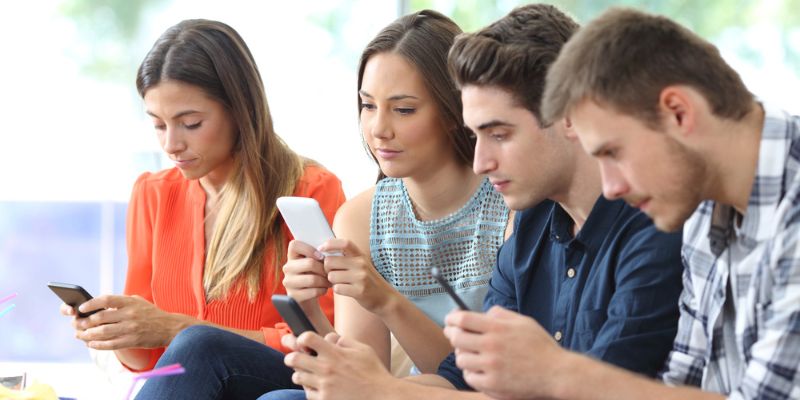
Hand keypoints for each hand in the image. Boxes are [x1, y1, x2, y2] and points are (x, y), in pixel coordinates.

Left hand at [69, 295, 186, 349]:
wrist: (169, 327)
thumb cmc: (151, 313)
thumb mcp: (138, 302)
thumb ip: (121, 302)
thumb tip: (98, 305)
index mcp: (130, 302)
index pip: (106, 300)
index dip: (91, 304)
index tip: (81, 308)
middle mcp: (130, 314)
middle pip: (100, 318)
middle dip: (84, 322)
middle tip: (76, 325)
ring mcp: (131, 328)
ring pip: (102, 332)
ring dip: (87, 335)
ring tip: (80, 335)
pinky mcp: (132, 341)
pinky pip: (110, 344)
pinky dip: (98, 345)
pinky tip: (91, 344)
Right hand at [282, 240, 331, 303]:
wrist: (308, 298)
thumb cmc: (315, 275)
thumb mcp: (315, 263)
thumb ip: (319, 255)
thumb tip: (331, 251)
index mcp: (292, 256)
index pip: (294, 244)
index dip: (310, 249)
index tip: (321, 257)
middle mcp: (287, 268)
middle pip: (310, 263)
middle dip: (324, 269)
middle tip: (330, 272)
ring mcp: (289, 282)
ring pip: (313, 279)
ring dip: (325, 281)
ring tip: (329, 282)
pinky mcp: (293, 296)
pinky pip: (314, 291)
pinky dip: (323, 290)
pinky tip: (323, 289)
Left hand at [285, 332, 393, 399]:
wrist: (381, 396)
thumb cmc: (373, 371)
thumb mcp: (362, 349)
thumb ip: (343, 340)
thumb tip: (328, 338)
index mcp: (335, 353)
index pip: (307, 338)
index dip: (302, 338)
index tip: (304, 342)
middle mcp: (326, 368)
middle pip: (294, 359)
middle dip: (290, 357)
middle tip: (293, 358)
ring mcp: (324, 386)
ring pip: (297, 377)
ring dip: (300, 374)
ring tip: (306, 374)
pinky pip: (307, 393)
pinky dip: (310, 390)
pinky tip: (317, 387)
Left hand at [319, 238, 394, 313]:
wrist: (385, 298)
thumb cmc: (368, 280)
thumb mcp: (361, 264)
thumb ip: (346, 257)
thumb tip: (324, 251)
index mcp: (360, 255)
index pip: (344, 243)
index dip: (330, 244)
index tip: (321, 249)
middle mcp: (361, 264)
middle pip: (330, 262)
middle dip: (327, 269)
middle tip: (333, 274)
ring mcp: (361, 277)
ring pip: (331, 276)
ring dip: (332, 281)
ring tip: (342, 283)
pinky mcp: (359, 291)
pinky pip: (337, 288)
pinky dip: (337, 290)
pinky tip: (345, 290)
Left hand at [443, 306, 563, 398]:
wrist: (556, 373)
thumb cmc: (541, 347)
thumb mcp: (523, 322)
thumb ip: (501, 314)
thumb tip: (483, 313)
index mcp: (498, 328)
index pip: (463, 319)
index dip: (452, 318)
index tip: (450, 320)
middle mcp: (491, 346)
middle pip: (456, 338)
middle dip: (452, 334)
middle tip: (453, 335)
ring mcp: (491, 367)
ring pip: (460, 359)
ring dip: (462, 354)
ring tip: (470, 353)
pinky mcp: (492, 385)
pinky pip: (469, 377)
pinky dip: (471, 372)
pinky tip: (478, 369)